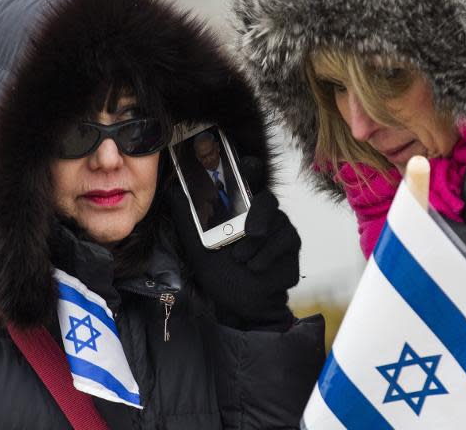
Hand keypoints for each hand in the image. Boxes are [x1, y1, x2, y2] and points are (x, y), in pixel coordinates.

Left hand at [167, 156, 299, 329]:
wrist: (240, 305)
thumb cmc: (220, 273)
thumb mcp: (196, 246)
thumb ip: (187, 218)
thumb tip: (174, 190)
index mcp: (239, 208)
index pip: (246, 179)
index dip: (248, 166)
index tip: (245, 161)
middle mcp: (261, 213)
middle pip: (267, 197)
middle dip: (257, 213)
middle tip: (249, 231)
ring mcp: (279, 227)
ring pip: (275, 221)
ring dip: (254, 243)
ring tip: (241, 259)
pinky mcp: (291, 243)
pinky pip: (284, 239)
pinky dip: (266, 254)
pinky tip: (254, 267)